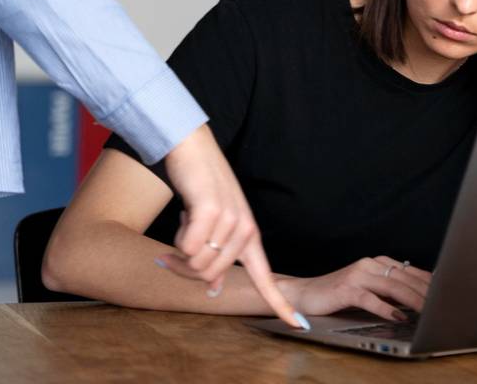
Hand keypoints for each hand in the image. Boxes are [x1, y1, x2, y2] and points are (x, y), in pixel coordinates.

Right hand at [160, 124, 304, 327]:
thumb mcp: (214, 227)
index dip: (280, 303)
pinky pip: (188, 246)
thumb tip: (211, 290)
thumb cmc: (201, 191)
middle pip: (208, 276)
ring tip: (187, 220)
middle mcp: (245, 231)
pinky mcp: (212, 212)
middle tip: (177, 243)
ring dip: (180, 247)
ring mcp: (231, 221)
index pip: (266, 277)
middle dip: (184, 266)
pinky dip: (179, 235)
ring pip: (196, 263)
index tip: (298, 325)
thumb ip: (216, 257)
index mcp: (249, 238)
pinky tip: (185, 213)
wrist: (194, 151)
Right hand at [281, 257, 432, 322]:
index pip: (410, 271)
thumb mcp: (368, 288)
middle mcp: (369, 265)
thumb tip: (418, 297)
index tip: (446, 291)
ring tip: (427, 311)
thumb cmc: (339, 294)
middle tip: (442, 304)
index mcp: (377, 262)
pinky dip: (386, 307)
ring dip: (412, 299)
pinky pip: (370, 298)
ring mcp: (357, 275)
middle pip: (404, 278)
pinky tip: (398, 316)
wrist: (305, 294)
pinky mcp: (346, 289)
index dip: (429, 282)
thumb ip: (389, 289)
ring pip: (392, 286)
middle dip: (426, 292)